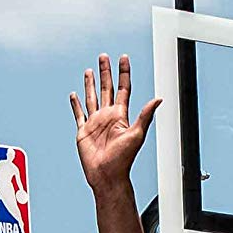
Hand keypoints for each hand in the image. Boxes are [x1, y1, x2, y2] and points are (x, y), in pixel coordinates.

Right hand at [72, 53, 159, 199]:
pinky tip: (74, 95)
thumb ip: (145, 115)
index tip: (123, 58)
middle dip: (105, 72)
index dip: (123, 73)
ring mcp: (95, 123)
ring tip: (89, 70)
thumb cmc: (123, 160)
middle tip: (103, 57)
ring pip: (92, 97)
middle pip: (106, 88)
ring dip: (91, 84)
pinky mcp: (83, 132)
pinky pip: (79, 114)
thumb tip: (158, 99)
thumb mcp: (136, 135)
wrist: (107, 176)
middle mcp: (108, 116)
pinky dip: (76, 104)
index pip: (123, 88)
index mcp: (120, 115)